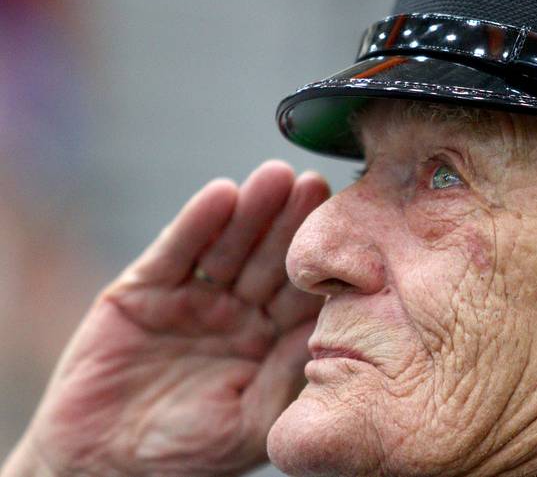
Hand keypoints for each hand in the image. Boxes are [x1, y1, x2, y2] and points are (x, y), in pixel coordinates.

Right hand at [7, 161, 329, 476]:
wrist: (102, 466)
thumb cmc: (187, 455)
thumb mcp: (251, 420)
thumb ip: (288, 374)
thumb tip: (334, 328)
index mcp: (270, 342)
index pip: (301, 293)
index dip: (321, 263)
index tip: (346, 228)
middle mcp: (237, 313)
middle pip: (270, 260)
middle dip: (290, 223)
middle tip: (314, 185)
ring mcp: (194, 298)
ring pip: (228, 246)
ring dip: (251, 212)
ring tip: (275, 177)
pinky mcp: (145, 289)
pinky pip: (176, 251)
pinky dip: (197, 223)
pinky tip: (222, 195)